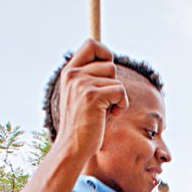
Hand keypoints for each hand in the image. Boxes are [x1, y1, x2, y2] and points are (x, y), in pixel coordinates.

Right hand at [57, 40, 127, 157]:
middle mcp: (73, 74)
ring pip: (115, 77)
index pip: (91, 44)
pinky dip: (122, 105)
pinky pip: (120, 91)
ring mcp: (82, 84)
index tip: (109, 72)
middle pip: (109, 64)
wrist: (72, 147)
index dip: (105, 53)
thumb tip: (110, 63)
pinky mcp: (93, 96)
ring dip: (118, 96)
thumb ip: (91, 78)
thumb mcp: (82, 96)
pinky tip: (112, 115)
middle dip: (114, 84)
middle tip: (107, 102)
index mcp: (69, 72)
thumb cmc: (83, 125)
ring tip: (108, 110)